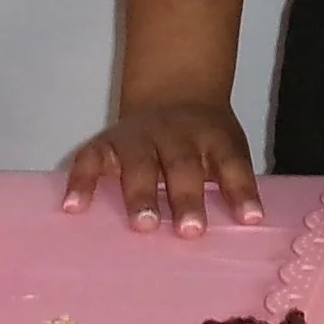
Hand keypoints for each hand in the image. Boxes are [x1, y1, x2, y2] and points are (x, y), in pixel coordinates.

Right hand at [61, 99, 263, 235]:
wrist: (175, 92)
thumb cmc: (205, 139)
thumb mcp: (229, 148)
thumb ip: (234, 183)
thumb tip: (249, 226)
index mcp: (212, 137)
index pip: (230, 163)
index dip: (241, 190)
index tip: (250, 219)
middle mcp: (175, 135)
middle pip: (182, 164)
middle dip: (186, 198)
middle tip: (190, 231)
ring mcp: (138, 137)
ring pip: (139, 162)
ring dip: (140, 194)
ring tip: (143, 226)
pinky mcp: (106, 142)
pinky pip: (90, 159)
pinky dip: (81, 181)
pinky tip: (74, 208)